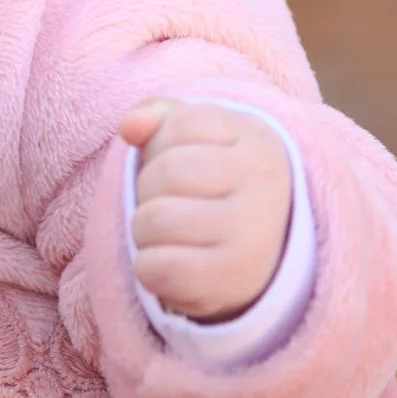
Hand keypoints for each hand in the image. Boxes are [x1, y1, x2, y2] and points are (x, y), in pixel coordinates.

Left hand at [116, 99, 291, 323]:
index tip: (188, 164)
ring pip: (154, 220)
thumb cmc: (213, 187)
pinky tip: (175, 264)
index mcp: (259, 143)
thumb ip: (159, 116)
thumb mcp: (196, 140)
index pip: (180, 124)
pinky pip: (156, 268)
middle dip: (149, 189)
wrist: (262, 261)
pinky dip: (148, 268)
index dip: (162, 145)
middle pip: (165, 173)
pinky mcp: (232, 281)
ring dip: (145, 230)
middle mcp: (266, 188)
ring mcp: (254, 237)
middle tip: (175, 204)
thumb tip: (130, 126)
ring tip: (174, 235)